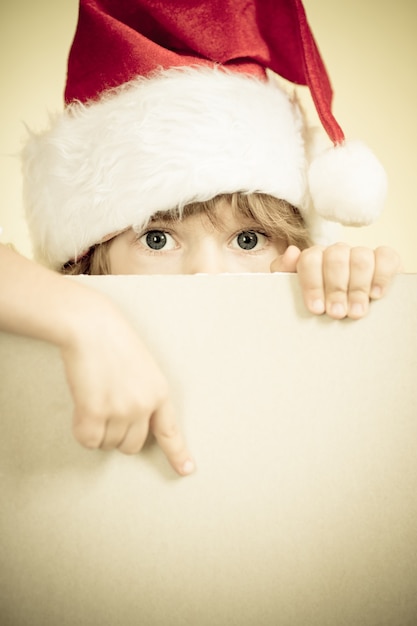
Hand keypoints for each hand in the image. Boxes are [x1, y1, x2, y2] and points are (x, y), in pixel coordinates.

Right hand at [61, 301, 194, 475]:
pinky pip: (88, 440)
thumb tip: (131, 425)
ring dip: (99, 430)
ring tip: (95, 399)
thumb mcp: (143, 367)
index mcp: (159, 392)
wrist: (91, 326)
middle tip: (107, 410)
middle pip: (132, 445)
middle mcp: (143, 405)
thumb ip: (143, 395)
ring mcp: (120, 409)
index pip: (171, 431)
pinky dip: (82, 431)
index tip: (186, 469)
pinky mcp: (95, 411)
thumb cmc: (113, 341)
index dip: (178, 454)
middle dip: (118, 435)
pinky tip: (82, 408)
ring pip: (108, 444)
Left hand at [271, 243, 400, 319]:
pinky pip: (386, 257)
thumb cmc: (318, 304)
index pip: (310, 259)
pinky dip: (382, 275)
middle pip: (335, 258)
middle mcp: (337, 253)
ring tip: (356, 311)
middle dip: (336, 288)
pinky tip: (376, 294)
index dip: (313, 284)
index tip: (316, 309)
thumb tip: (292, 253)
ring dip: (358, 287)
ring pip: (360, 258)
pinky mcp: (385, 260)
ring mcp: (361, 255)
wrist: (344, 314)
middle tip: (337, 313)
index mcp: (314, 258)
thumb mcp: (293, 293)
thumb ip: (284, 272)